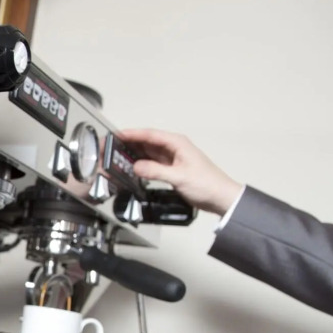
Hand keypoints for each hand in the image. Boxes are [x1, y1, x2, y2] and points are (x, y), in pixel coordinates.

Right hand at [119, 128, 242, 214]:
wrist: (221, 197)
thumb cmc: (207, 184)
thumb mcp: (179, 177)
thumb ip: (156, 172)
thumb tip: (136, 166)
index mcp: (177, 143)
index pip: (150, 135)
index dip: (132, 134)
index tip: (116, 135)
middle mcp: (174, 148)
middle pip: (147, 142)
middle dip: (129, 143)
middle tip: (112, 147)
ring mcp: (173, 158)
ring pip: (148, 152)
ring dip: (134, 154)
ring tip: (117, 157)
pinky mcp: (172, 169)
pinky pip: (152, 163)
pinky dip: (142, 165)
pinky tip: (132, 168)